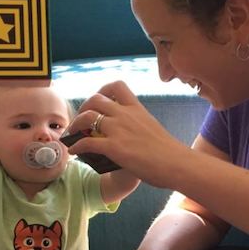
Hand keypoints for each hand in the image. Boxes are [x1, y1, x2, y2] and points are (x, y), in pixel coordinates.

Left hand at [66, 81, 192, 188]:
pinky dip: (76, 146)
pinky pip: (86, 142)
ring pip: (87, 117)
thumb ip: (138, 124)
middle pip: (95, 99)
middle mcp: (125, 115)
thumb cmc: (169, 151)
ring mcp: (118, 130)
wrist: (176, 163)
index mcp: (136, 108)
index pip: (116, 86)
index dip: (102, 90)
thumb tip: (128, 132)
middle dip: (84, 108)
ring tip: (72, 134)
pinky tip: (74, 151)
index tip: (99, 100)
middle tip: (81, 119)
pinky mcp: (114, 147)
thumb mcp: (152, 127)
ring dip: (75, 124)